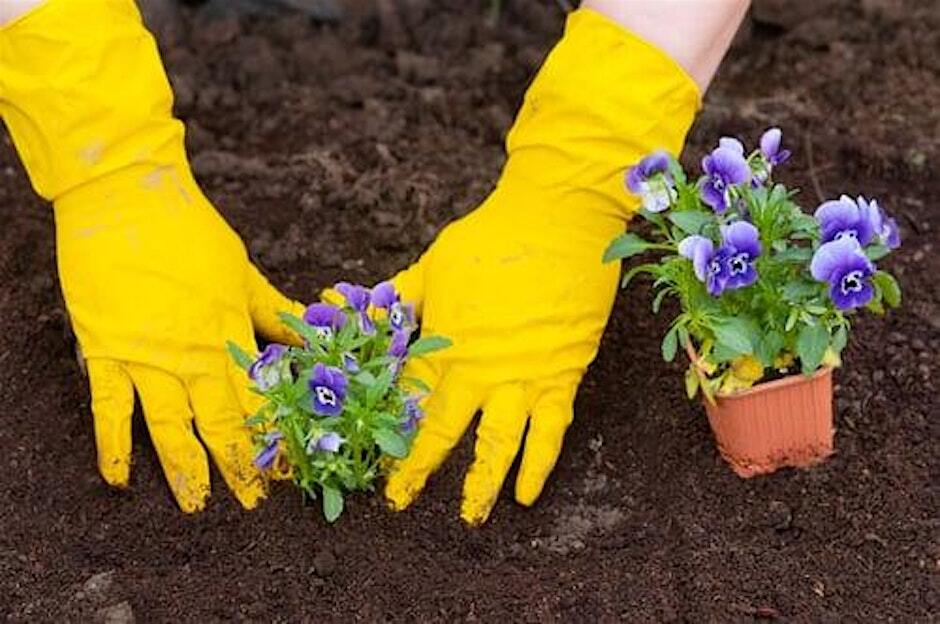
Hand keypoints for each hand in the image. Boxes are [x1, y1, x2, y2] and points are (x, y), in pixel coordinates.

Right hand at [0, 0, 302, 510]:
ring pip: (169, 426)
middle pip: (221, 422)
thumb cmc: (191, 232)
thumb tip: (311, 337)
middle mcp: (191, 354)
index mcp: (229, 333)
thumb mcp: (243, 271)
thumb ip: (274, 312)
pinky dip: (112, 445)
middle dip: (239, 466)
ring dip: (184, 469)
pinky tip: (119, 479)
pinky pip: (108, 408)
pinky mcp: (104, 351)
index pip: (260, 399)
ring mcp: (145, 356)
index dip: (275, 437)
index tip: (290, 468)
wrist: (125, 199)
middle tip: (253, 504)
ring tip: (196, 506)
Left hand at [383, 9, 700, 523]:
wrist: (560, 220)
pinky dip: (539, 466)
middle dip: (417, 469)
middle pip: (442, 430)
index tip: (369, 459)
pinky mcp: (561, 376)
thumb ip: (397, 296)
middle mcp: (478, 368)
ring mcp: (522, 377)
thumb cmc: (492, 237)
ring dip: (481, 484)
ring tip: (469, 518)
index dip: (386, 431)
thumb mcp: (434, 264)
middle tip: (398, 503)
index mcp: (443, 340)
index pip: (406, 399)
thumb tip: (345, 304)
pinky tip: (528, 496)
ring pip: (497, 443)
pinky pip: (551, 432)